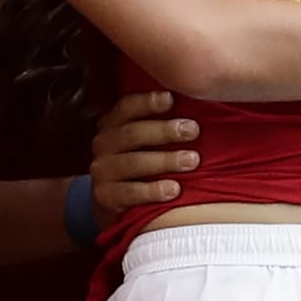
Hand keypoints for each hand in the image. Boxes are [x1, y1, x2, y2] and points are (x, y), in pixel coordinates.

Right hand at [90, 89, 195, 214]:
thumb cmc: (142, 162)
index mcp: (113, 123)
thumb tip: (197, 101)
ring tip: (191, 160)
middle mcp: (104, 144)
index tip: (171, 99)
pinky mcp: (105, 196)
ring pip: (133, 162)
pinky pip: (130, 192)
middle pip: (133, 133)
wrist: (116, 202)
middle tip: (192, 130)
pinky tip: (174, 189)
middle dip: (164, 131)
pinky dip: (153, 190)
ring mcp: (102, 171)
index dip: (147, 102)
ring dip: (165, 160)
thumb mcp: (145, 139)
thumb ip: (161, 121)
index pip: (127, 107)